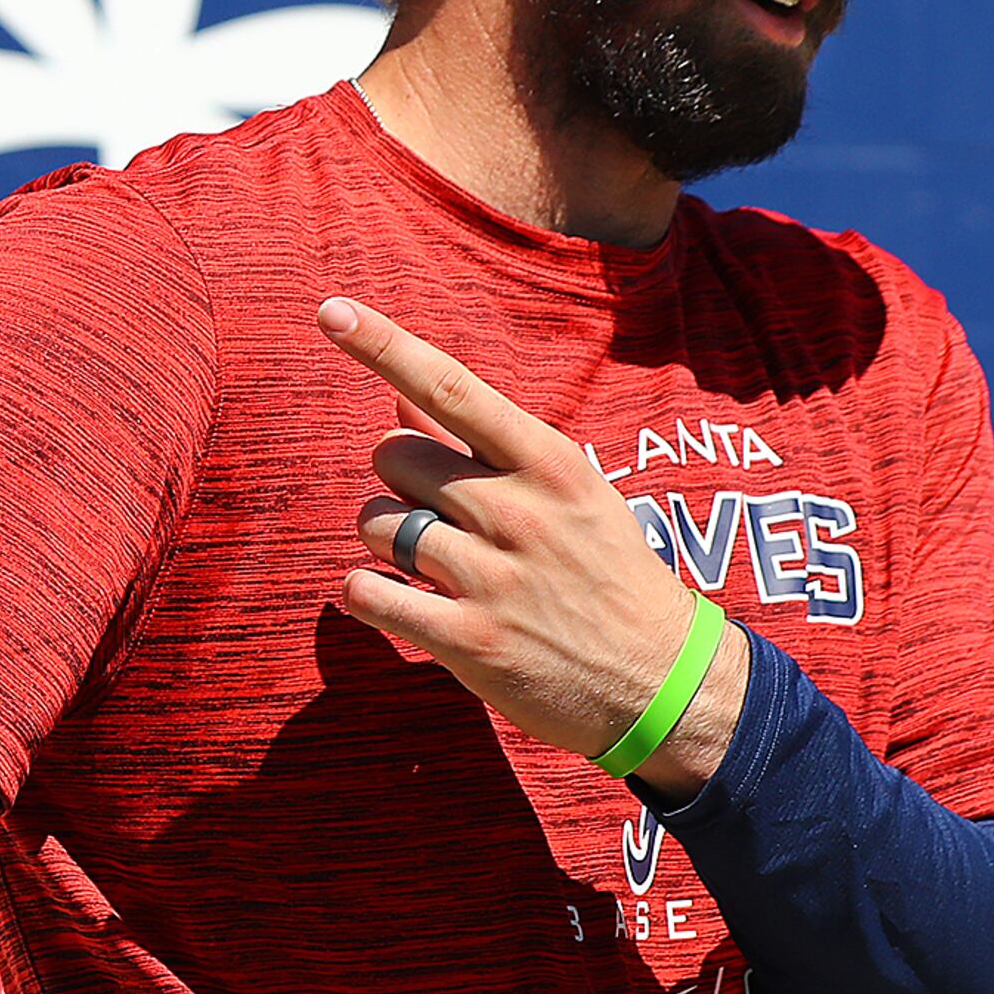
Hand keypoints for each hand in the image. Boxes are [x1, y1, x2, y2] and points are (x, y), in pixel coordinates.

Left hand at [312, 296, 746, 799]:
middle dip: (397, 482)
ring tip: (433, 566)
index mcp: (548, 463)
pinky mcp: (470, 640)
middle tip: (440, 516)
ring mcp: (494, 577)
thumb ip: (476, 442)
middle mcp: (519, 511)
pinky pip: (367, 594)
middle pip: (393, 456)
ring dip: (385, 542)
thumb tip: (397, 387)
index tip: (330, 311)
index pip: (450, 386)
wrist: (663, 682)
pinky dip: (367, 595)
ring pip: (375, 524)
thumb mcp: (563, 491)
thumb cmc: (603, 573)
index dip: (382, 345)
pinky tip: (398, 603)